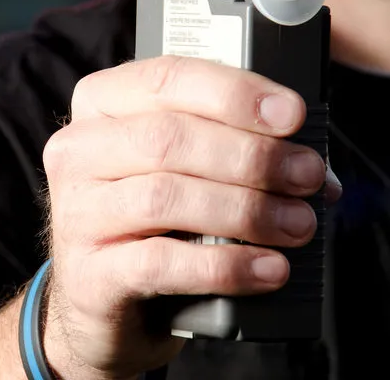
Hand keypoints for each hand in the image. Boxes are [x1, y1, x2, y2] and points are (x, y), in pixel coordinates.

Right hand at [39, 56, 338, 379]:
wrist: (104, 309)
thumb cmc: (152, 222)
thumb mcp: (182, 170)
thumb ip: (235, 148)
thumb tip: (313, 163)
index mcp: (101, 104)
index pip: (166, 79)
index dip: (234, 93)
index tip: (292, 114)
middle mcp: (78, 151)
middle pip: (169, 138)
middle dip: (252, 155)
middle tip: (307, 175)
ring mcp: (75, 214)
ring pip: (165, 198)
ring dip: (246, 210)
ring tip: (298, 224)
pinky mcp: (89, 275)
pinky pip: (161, 264)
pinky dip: (226, 266)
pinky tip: (268, 268)